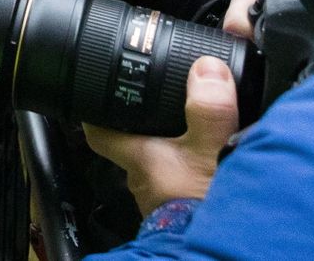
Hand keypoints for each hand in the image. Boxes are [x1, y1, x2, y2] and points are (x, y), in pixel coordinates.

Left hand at [83, 55, 239, 215]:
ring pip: (157, 165)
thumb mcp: (212, 152)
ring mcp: (160, 198)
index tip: (92, 89)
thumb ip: (209, 111)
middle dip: (143, 125)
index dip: (93, 108)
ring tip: (190, 132)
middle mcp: (143, 178)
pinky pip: (178, 184)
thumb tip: (206, 71)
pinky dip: (188, 172)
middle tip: (155, 102)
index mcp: (141, 157)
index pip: (99, 129)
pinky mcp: (179, 213)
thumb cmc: (203, 211)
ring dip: (170, 151)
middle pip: (132, 144)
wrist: (221, 254)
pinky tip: (207, 168)